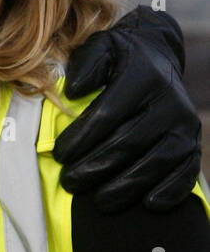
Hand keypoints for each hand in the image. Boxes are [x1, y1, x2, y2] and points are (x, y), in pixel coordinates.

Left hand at [55, 7, 201, 212]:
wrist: (157, 57)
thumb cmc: (118, 58)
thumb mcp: (99, 48)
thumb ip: (84, 65)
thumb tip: (72, 93)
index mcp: (142, 77)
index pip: (107, 115)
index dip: (81, 139)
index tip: (59, 155)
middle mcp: (169, 102)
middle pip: (129, 143)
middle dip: (96, 167)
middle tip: (70, 182)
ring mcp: (184, 125)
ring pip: (157, 162)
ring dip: (126, 185)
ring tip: (98, 201)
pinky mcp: (193, 143)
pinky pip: (185, 172)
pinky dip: (170, 190)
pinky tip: (148, 204)